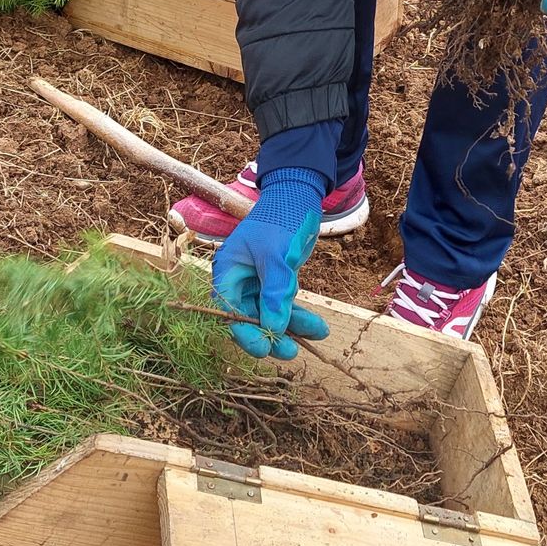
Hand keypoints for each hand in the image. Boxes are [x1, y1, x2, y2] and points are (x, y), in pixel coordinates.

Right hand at [210, 168, 330, 360]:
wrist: (299, 194)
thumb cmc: (281, 218)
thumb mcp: (278, 255)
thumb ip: (275, 291)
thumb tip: (275, 328)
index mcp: (227, 270)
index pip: (229, 311)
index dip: (244, 333)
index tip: (264, 348)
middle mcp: (239, 278)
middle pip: (250, 317)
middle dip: (272, 334)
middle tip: (292, 352)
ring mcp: (257, 280)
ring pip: (271, 313)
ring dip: (292, 326)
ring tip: (317, 335)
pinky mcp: (276, 279)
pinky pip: (284, 303)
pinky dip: (299, 315)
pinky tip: (319, 327)